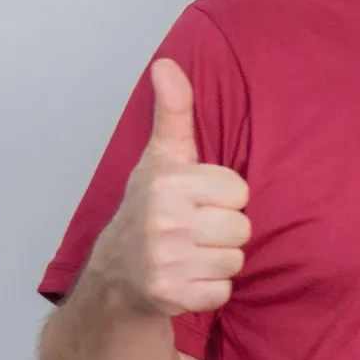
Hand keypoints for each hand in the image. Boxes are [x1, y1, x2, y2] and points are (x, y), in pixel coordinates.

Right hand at [91, 59, 249, 315]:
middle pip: (242, 228)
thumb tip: (167, 64)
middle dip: (223, 232)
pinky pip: (224, 291)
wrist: (117, 272)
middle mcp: (163, 221)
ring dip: (218, 261)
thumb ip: (173, 112)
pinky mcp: (172, 295)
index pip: (239, 192)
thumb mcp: (162, 158)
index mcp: (167, 183)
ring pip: (235, 261)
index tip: (196, 202)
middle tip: (193, 231)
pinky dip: (210, 289)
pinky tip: (187, 277)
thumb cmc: (150, 207)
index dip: (223, 199)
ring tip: (190, 253)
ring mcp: (165, 260)